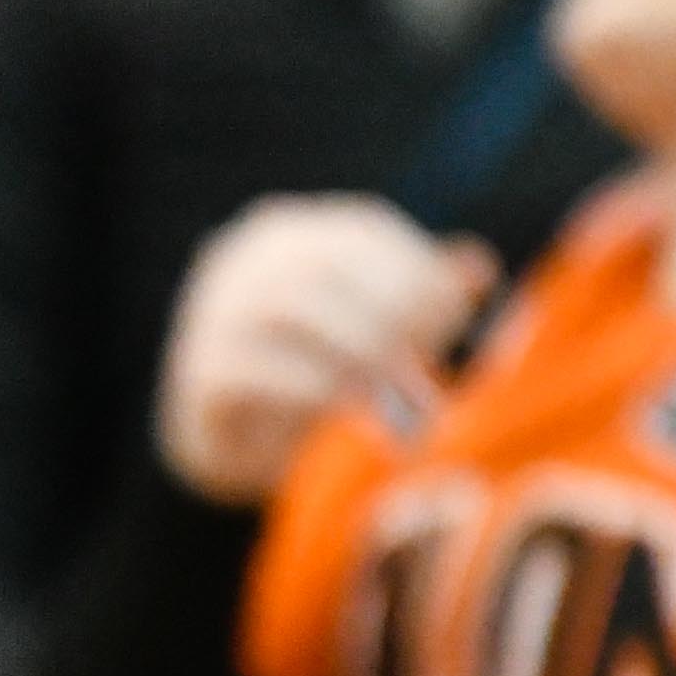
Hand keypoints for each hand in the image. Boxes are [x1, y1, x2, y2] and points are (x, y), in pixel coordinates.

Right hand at [156, 196, 496, 506]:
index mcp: (291, 233)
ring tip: (398, 397)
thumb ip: (423, 294)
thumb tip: (477, 270)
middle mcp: (243, 261)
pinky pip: (255, 372)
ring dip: (355, 353)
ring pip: (287, 310)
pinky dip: (311, 389)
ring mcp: (211, 314)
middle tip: (429, 367)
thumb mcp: (374, 325)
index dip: (417, 270)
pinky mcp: (199, 374)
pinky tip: (347, 411)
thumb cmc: (318, 371)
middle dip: (388, 316)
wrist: (235, 444)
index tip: (457, 318)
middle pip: (325, 267)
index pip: (363, 231)